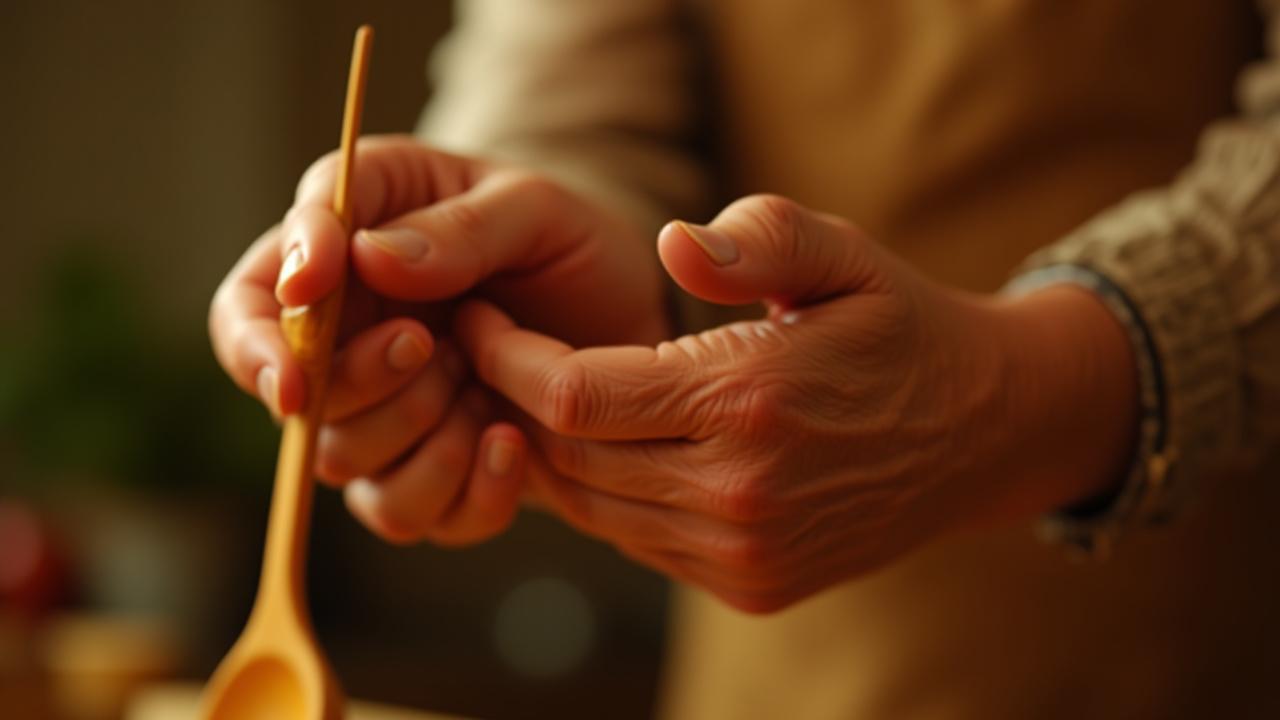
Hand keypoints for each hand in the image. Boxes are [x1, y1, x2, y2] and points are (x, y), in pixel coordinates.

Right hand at [208, 135, 666, 544]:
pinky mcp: (434, 475)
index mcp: (345, 254)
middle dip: (356, 380)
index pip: (249, 303)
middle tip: (429, 343)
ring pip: (344, 465)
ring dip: (415, 432)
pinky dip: (463, 491)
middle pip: (292, 399)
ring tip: (484, 385)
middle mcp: (349, 342)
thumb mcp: (531, 206)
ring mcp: (387, 417)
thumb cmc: (565, 239)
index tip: (304, 325)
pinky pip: (415, 517)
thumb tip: (365, 258)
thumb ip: (456, 227)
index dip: (257, 332)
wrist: (626, 308)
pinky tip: (511, 443)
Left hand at [456, 194, 1138, 611]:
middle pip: (566, 456)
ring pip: (590, 507)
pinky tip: (613, 442)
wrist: (982, 433)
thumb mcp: (846, 254)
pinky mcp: (748, 587)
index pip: (572, 394)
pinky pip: (633, 539)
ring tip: (542, 390)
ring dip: (552, 451)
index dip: (504, 355)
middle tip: (492, 348)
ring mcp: (742, 554)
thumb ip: (760, 237)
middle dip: (512, 400)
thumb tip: (669, 245)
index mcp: (748, 403)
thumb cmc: (899, 328)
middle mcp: (738, 495)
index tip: (477, 317)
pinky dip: (605, 492)